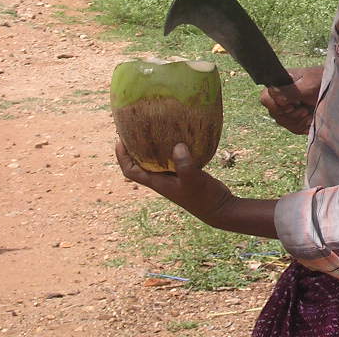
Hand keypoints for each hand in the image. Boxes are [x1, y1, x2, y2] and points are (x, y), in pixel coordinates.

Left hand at [116, 140, 231, 224]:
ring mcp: (173, 178)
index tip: (120, 140)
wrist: (219, 209)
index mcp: (157, 183)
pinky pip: (172, 159)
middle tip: (135, 130)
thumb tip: (177, 145)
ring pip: (156, 161)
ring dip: (152, 148)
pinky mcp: (185, 174)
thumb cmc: (203, 197)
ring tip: (155, 130)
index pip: (130, 171)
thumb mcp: (193, 180)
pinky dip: (171, 149)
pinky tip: (180, 138)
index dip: (122, 156)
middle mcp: (162, 180)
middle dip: (134, 148)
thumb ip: (184, 164)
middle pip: (140, 164)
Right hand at [260, 65, 321, 133]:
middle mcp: (281, 96)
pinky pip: (293, 128)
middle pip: (274, 113)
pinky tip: (311, 120)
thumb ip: (289, 91)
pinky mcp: (297, 117)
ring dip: (298, 121)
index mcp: (281, 84)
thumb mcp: (307, 85)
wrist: (337, 90)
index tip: (293, 105)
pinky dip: (302, 126)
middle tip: (305, 110)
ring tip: (309, 113)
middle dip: (291, 115)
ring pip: (283, 122)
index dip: (277, 105)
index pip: (265, 98)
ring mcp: (288, 108)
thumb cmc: (322, 82)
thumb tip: (271, 92)